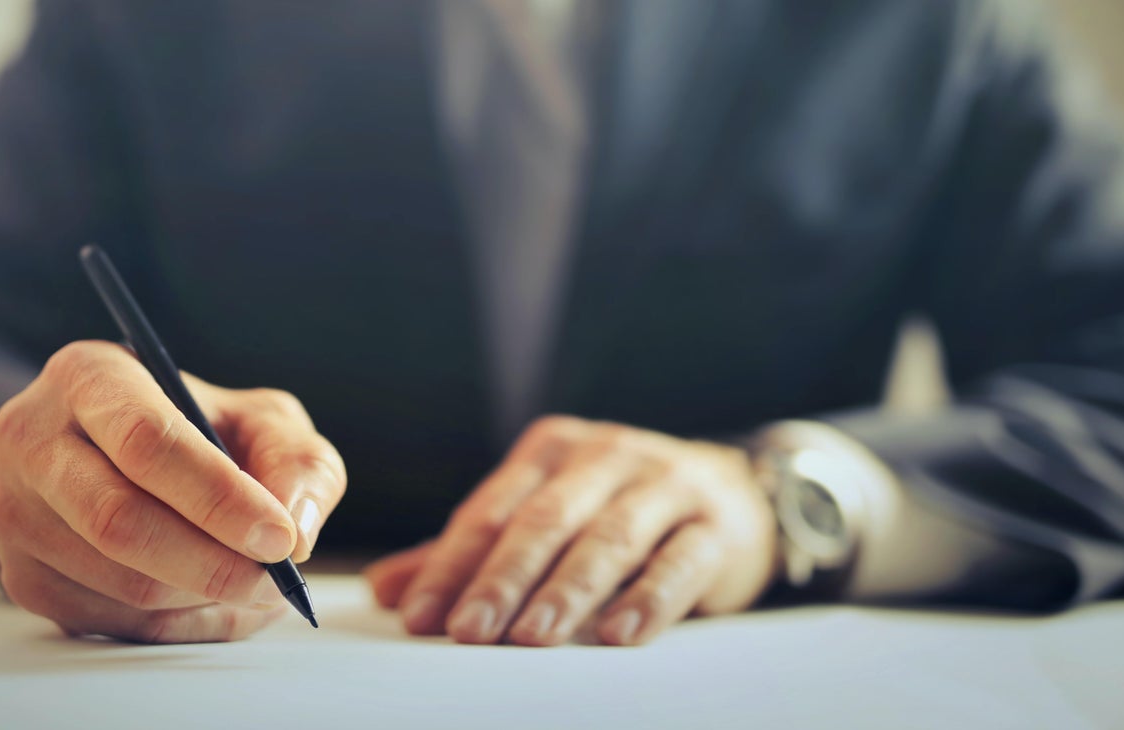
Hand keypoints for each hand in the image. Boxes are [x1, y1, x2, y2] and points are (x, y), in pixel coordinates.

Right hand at [0, 340, 345, 642]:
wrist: (108, 456)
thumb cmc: (197, 432)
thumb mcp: (258, 419)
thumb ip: (295, 461)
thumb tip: (296, 531)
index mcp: (89, 376)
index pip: (146, 441)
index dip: (218, 498)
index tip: (279, 537)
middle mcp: (32, 439)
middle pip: (120, 521)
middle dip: (213, 563)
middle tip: (275, 580)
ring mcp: (15, 513)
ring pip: (120, 583)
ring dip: (204, 599)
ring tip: (255, 586)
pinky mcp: (22, 576)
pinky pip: (112, 622)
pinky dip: (180, 624)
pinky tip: (213, 600)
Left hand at [364, 416, 776, 645]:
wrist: (735, 490)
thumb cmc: (618, 508)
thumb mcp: (545, 514)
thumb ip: (471, 552)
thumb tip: (387, 590)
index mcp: (551, 450)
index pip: (490, 511)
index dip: (452, 566)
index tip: (420, 617)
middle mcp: (605, 456)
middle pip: (543, 522)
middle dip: (501, 579)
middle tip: (467, 632)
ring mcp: (664, 485)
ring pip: (608, 539)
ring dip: (566, 591)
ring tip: (531, 638)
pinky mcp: (713, 524)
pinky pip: (678, 562)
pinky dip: (647, 600)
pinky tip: (618, 635)